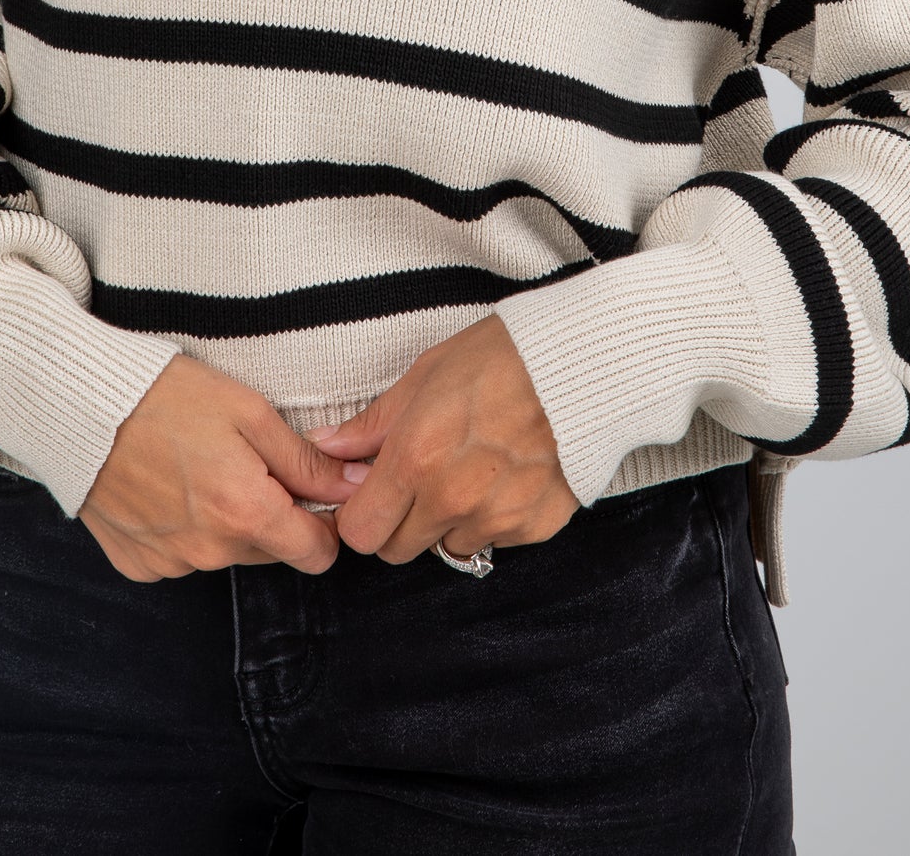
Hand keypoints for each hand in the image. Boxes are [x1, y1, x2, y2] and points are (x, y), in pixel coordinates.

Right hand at [80, 352, 364, 580]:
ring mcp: (170, 563)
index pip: (316, 554)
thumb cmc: (168, 397)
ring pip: (226, 553)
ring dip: (227, 521)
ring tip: (199, 466)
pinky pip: (182, 556)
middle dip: (272, 514)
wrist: (80, 405)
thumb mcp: (249, 412)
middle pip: (271, 550)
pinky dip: (184, 529)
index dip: (322, 521)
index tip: (308, 489)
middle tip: (245, 462)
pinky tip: (166, 486)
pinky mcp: (138, 564)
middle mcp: (209, 552)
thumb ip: (305, 461)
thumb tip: (354, 487)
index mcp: (245, 513)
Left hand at [311, 315, 577, 563]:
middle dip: (399, 523)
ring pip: (449, 547)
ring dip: (448, 522)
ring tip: (472, 469)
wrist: (581, 365)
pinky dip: (493, 519)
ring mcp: (495, 519)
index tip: (372, 494)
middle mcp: (451, 499)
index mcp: (415, 459)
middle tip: (420, 481)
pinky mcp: (532, 528)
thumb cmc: (501, 358)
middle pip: (398, 550)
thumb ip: (373, 424)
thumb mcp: (425, 376)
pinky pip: (496, 540)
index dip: (361, 515)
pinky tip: (507, 475)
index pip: (361, 533)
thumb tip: (328, 447)